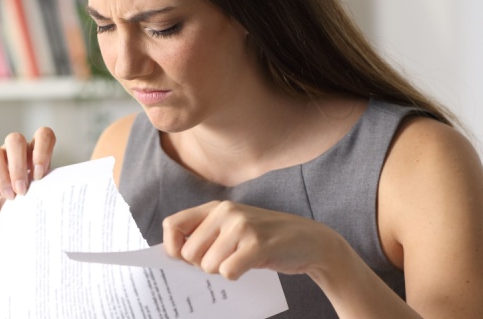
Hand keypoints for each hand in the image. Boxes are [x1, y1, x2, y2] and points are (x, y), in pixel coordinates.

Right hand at [0, 127, 55, 233]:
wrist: (8, 222)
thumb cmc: (28, 204)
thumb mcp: (41, 193)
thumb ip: (49, 186)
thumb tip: (63, 192)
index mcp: (33, 152)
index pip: (43, 135)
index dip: (42, 149)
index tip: (40, 174)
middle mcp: (12, 151)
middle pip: (14, 139)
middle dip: (18, 166)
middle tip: (23, 190)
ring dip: (2, 176)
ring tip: (11, 196)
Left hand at [163, 200, 345, 280]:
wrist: (310, 240)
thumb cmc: (265, 238)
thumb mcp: (233, 227)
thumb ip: (205, 234)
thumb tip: (173, 254)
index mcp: (216, 207)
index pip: (172, 225)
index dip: (173, 248)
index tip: (186, 259)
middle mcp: (226, 212)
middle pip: (189, 253)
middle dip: (203, 265)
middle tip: (225, 259)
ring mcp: (242, 227)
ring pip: (208, 266)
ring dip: (223, 270)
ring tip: (242, 258)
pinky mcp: (258, 245)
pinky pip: (228, 272)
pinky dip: (237, 275)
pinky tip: (251, 264)